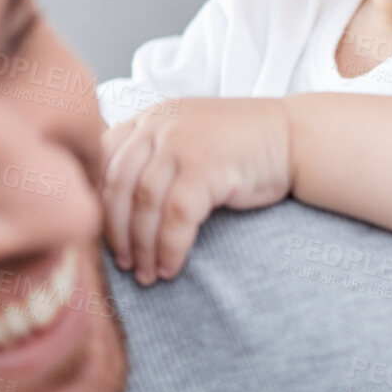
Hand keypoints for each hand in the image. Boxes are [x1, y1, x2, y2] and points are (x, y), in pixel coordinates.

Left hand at [99, 97, 292, 284]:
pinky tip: (171, 267)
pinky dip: (169, 248)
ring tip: (146, 274)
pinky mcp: (206, 167)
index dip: (96, 201)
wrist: (294, 138)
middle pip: (116, 185)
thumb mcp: (188, 139)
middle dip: (114, 232)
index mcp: (150, 118)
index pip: (102, 159)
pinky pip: (175, 217)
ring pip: (143, 204)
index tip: (101, 234)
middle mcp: (160, 124)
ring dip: (141, 247)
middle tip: (122, 264)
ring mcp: (182, 143)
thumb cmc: (241, 147)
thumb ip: (152, 157)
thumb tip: (112, 209)